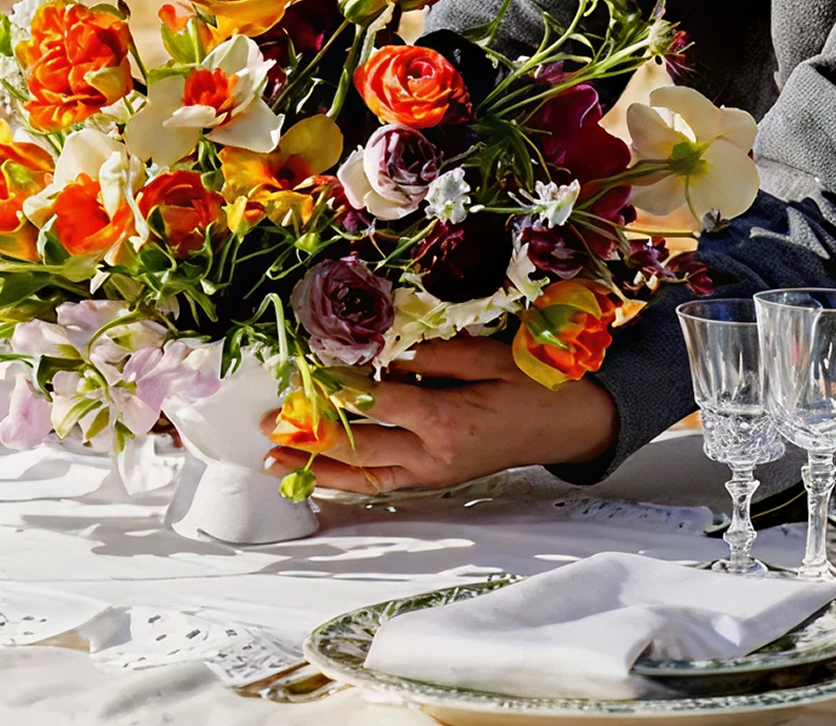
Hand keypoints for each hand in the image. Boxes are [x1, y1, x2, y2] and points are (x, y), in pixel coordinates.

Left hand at [262, 335, 617, 493]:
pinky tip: (320, 474)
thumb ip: (434, 357)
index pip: (379, 405)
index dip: (339, 390)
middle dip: (311, 437)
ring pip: (365, 476)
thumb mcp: (487, 358)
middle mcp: (434, 456)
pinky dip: (348, 480)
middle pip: (360, 449)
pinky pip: (382, 484)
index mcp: (447, 421)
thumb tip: (385, 352)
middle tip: (268, 426)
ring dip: (317, 468)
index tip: (304, 374)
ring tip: (276, 462)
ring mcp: (433, 474)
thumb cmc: (532, 383)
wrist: (567, 425)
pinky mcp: (434, 478)